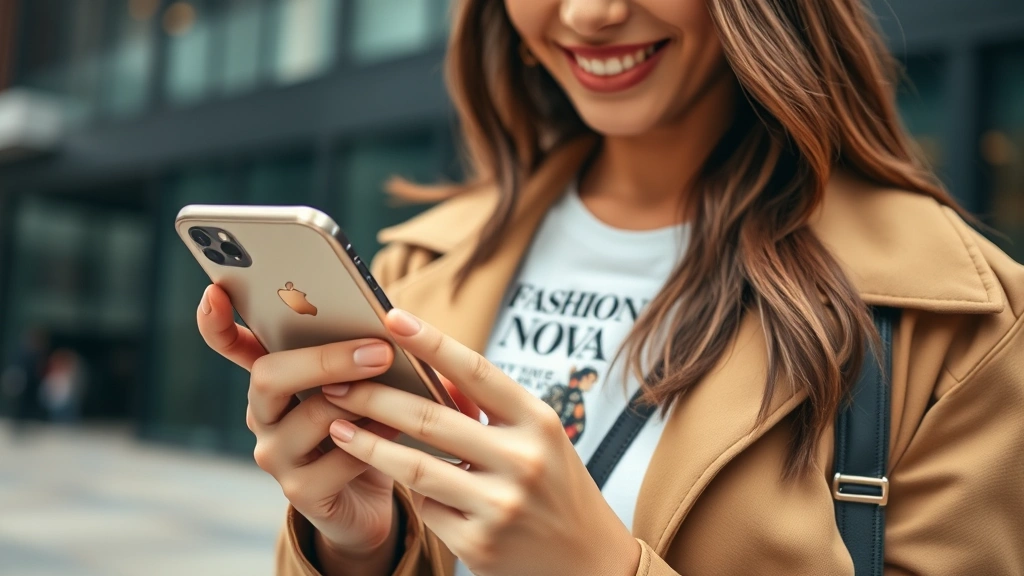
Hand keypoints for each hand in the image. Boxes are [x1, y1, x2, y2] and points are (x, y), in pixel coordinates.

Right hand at [195, 285, 401, 574]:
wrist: (368, 498)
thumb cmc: (364, 425)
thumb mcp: (358, 382)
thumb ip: (357, 349)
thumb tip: (387, 315)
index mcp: (272, 377)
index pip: (229, 344)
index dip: (215, 321)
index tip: (214, 290)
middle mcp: (262, 414)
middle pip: (269, 376)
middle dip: (326, 360)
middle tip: (380, 352)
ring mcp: (275, 455)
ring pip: (312, 416)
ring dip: (362, 400)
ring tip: (400, 388)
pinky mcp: (300, 491)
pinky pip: (339, 460)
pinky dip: (374, 441)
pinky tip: (399, 428)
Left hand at [321, 309, 640, 575]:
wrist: (590, 566)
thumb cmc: (557, 489)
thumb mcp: (538, 438)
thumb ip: (491, 407)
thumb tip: (434, 370)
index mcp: (539, 422)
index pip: (476, 372)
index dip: (431, 342)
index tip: (392, 317)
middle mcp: (523, 460)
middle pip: (431, 419)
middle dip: (375, 397)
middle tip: (335, 380)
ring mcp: (500, 506)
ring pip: (415, 468)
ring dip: (368, 444)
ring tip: (337, 425)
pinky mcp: (480, 545)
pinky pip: (427, 508)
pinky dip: (413, 492)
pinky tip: (402, 483)